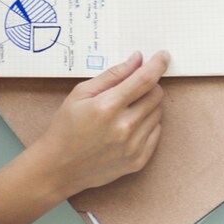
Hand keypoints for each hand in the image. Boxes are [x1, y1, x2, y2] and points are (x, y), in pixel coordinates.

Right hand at [21, 52, 166, 199]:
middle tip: (132, 89)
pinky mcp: (140, 159)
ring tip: (124, 111)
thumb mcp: (80, 94)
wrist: (59, 167)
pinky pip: (157, 132)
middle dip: (148, 86)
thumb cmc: (66, 127)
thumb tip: (137, 59)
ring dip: (147, 106)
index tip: (163, 56)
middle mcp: (125, 126)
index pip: (144, 80)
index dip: (157, 65)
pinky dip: (147, 125)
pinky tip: (127, 128)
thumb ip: (111, 75)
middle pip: (157, 95)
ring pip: (158, 113)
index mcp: (108, 107)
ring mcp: (134, 145)